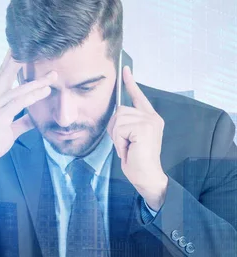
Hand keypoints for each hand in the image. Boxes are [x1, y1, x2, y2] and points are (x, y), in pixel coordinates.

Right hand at [0, 50, 56, 187]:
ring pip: (18, 90)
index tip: (22, 48)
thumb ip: (22, 121)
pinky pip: (18, 103)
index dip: (12, 61)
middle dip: (20, 60)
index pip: (3, 75)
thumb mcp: (10, 129)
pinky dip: (32, 96)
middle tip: (33, 47)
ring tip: (52, 76)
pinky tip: (44, 92)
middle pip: (6, 74)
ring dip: (37, 82)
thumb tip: (35, 118)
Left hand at [107, 66, 167, 210]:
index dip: (130, 83)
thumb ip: (126, 124)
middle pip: (119, 111)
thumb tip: (115, 114)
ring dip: (117, 137)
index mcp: (149, 118)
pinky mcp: (144, 128)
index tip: (124, 70)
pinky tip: (128, 149)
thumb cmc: (136, 160)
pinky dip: (119, 141)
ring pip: (118, 119)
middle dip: (115, 129)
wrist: (146, 176)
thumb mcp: (129, 138)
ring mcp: (149, 121)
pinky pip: (119, 129)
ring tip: (127, 147)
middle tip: (124, 144)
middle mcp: (152, 117)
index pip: (138, 97)